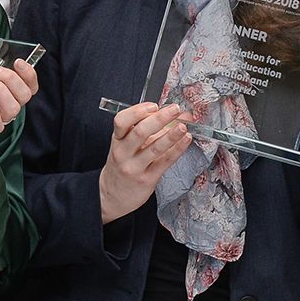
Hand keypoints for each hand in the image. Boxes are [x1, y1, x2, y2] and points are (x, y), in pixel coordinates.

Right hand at [99, 102, 191, 224]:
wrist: (114, 194)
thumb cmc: (124, 164)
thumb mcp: (128, 144)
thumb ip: (151, 128)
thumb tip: (180, 115)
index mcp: (117, 139)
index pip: (121, 121)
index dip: (138, 111)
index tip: (154, 105)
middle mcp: (123, 153)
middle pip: (140, 133)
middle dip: (159, 119)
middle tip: (174, 110)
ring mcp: (134, 167)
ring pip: (154, 148)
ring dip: (171, 135)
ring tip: (184, 126)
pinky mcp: (147, 179)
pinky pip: (164, 162)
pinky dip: (177, 150)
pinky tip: (186, 141)